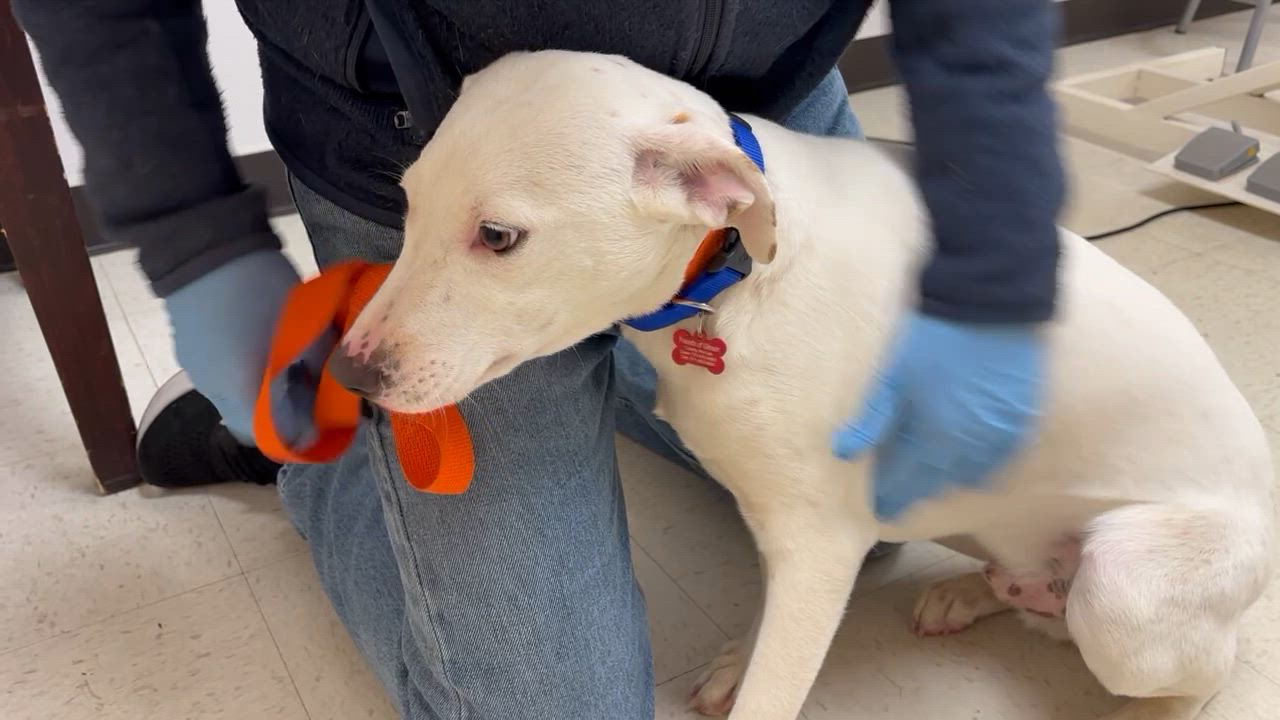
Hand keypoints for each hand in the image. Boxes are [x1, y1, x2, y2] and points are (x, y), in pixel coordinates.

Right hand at [164, 249, 329, 445]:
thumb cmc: (257, 284)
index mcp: (239, 389)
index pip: (269, 437)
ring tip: (290, 361)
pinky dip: (242, 367)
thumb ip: (320, 358)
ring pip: (234, 393)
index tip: (322, 421)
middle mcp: (212, 388)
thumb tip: (338, 378)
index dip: (298, 435)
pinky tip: (260, 341)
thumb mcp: (302, 321)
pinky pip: (219, 371)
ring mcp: (194, 368)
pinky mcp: (187, 347)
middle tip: (311, 388)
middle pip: (250, 418)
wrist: (200, 241)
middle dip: (283, 410)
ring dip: (262, 387)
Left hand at [832, 312, 1045, 519]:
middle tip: (900, 491)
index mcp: (935, 439)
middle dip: (917, 489)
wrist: (989, 304)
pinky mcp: (1022, 419)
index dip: (891, 496)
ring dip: (948, 478)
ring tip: (930, 474)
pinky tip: (968, 455)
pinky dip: (980, 464)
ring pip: (971, 475)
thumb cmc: (933, 339)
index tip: (879, 510)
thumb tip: (842, 452)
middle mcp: (971, 447)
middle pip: (939, 483)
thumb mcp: (893, 377)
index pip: (908, 482)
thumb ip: (872, 420)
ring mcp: (1001, 435)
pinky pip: (999, 459)